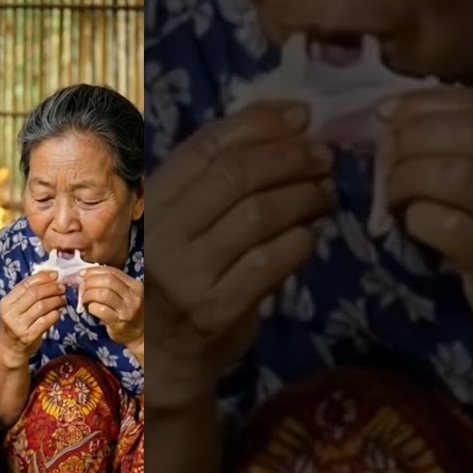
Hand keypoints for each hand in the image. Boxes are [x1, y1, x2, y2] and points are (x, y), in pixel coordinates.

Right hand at [0, 271, 66, 365]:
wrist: (11, 349)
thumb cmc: (17, 324)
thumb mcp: (17, 307)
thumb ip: (29, 293)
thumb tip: (51, 276)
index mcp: (7, 302)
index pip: (26, 284)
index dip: (42, 277)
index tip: (55, 275)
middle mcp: (10, 312)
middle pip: (34, 293)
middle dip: (51, 288)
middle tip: (62, 288)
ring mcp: (19, 325)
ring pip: (42, 306)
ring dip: (56, 300)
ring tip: (62, 299)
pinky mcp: (28, 336)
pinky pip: (46, 321)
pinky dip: (55, 314)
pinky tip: (59, 312)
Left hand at [80, 266, 143, 349]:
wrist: (140, 334)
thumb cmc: (129, 311)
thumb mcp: (127, 294)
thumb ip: (112, 284)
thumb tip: (87, 275)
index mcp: (135, 285)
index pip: (112, 272)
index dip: (94, 271)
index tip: (82, 274)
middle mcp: (133, 296)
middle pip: (107, 281)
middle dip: (90, 281)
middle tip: (81, 286)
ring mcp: (126, 310)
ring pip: (103, 294)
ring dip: (88, 294)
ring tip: (83, 298)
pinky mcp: (118, 323)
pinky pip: (100, 310)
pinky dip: (91, 307)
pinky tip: (89, 308)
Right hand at [146, 102, 334, 403]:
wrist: (163, 357)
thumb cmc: (181, 274)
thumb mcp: (183, 219)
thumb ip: (218, 174)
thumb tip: (292, 116)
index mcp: (146, 202)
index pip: (205, 147)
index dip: (260, 124)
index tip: (303, 118)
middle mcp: (157, 234)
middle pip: (235, 176)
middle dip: (290, 158)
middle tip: (324, 158)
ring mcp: (183, 275)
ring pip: (257, 215)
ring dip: (304, 196)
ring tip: (325, 193)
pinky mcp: (212, 310)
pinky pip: (269, 262)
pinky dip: (300, 241)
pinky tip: (311, 234)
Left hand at [380, 87, 472, 350]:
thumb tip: (396, 117)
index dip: (425, 104)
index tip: (387, 114)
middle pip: (466, 135)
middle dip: (412, 138)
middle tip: (384, 155)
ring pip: (453, 177)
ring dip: (406, 178)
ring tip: (392, 190)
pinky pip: (444, 227)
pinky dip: (415, 218)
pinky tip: (409, 221)